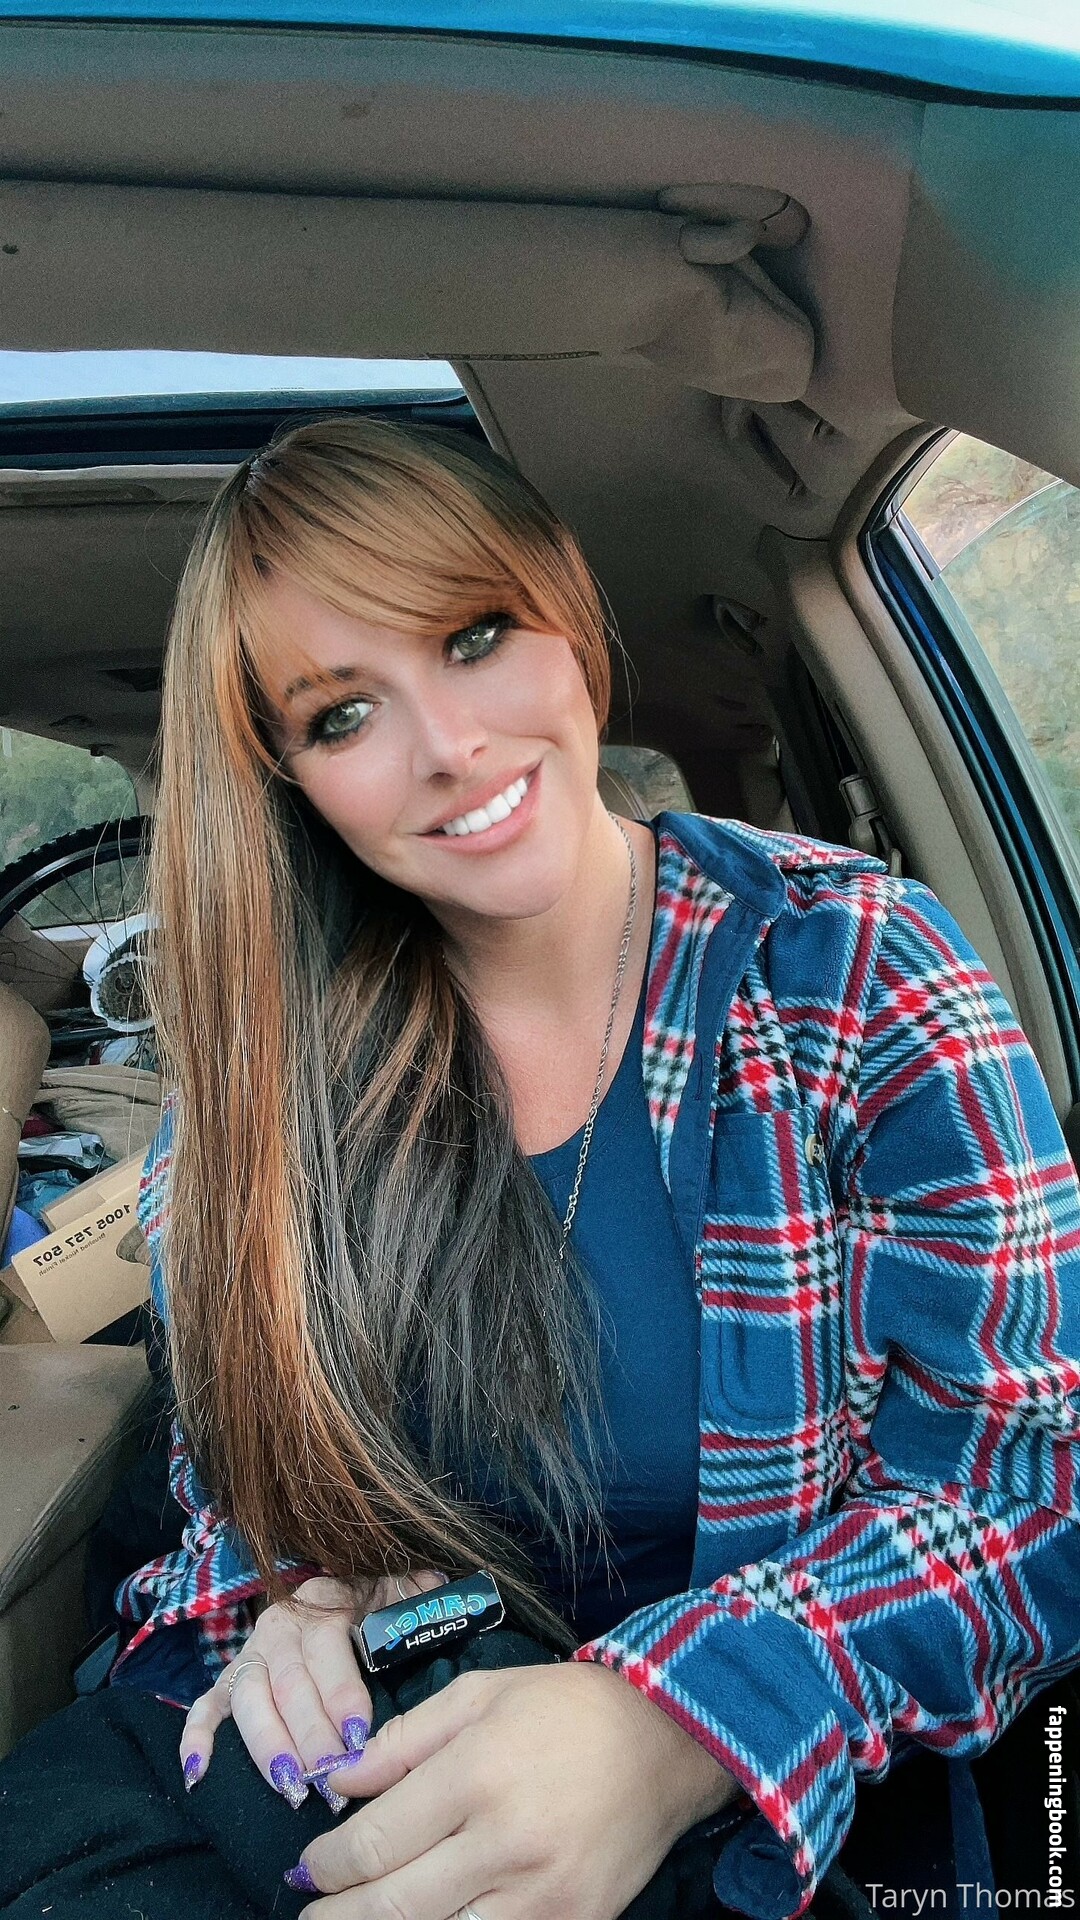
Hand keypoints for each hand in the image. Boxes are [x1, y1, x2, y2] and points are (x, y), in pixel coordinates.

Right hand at [179, 1569, 444, 1807]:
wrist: (342, 1585)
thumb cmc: (378, 1599)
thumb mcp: (400, 1587)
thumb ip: (418, 1591)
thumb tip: (438, 1587)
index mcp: (321, 1604)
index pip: (326, 1649)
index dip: (341, 1692)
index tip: (359, 1733)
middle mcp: (279, 1628)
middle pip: (289, 1685)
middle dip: (310, 1737)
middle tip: (330, 1779)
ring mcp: (250, 1655)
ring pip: (249, 1701)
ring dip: (267, 1747)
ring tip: (291, 1786)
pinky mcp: (228, 1680)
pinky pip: (205, 1706)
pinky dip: (197, 1738)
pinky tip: (200, 1773)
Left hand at [285, 1659, 736, 1917]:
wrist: (667, 1740)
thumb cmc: (567, 1708)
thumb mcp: (480, 1695)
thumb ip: (402, 1740)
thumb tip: (338, 1782)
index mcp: (477, 1775)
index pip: (374, 1843)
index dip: (327, 1865)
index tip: (305, 1869)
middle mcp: (506, 1842)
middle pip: (395, 1906)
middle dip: (338, 1916)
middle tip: (308, 1916)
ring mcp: (543, 1896)